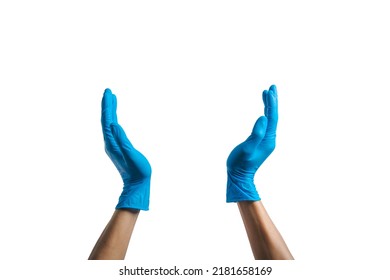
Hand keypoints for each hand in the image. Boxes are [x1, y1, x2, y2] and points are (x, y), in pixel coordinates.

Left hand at [101, 88, 151, 209]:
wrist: (137, 185)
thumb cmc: (138, 171)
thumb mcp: (131, 155)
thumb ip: (122, 139)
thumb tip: (113, 124)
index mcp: (112, 143)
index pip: (107, 121)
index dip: (108, 106)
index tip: (108, 93)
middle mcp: (110, 143)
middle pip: (106, 120)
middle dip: (107, 105)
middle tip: (108, 91)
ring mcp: (113, 145)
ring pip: (109, 124)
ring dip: (110, 111)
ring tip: (112, 99)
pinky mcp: (117, 147)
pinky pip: (112, 129)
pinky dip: (113, 119)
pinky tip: (115, 117)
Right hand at [226, 85, 277, 201]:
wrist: (239, 176)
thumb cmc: (240, 164)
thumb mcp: (246, 149)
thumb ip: (255, 134)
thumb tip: (263, 118)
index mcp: (268, 139)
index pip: (271, 118)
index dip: (271, 104)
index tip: (270, 91)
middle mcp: (269, 138)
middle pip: (273, 116)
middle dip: (273, 101)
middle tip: (272, 87)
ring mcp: (265, 140)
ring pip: (270, 119)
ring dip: (269, 106)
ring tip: (267, 93)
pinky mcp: (260, 141)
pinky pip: (265, 124)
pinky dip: (265, 114)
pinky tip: (262, 111)